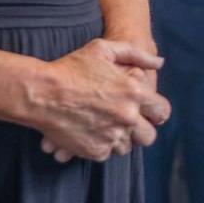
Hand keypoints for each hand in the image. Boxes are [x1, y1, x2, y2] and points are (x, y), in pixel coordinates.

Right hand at [30, 38, 169, 162]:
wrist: (41, 92)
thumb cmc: (71, 67)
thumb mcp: (105, 49)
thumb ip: (136, 55)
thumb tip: (159, 63)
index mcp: (135, 93)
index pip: (162, 110)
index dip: (155, 110)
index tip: (147, 111)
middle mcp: (127, 117)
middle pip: (149, 136)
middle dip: (142, 130)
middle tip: (129, 123)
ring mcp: (112, 136)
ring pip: (128, 147)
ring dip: (121, 139)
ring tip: (107, 126)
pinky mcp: (95, 151)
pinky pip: (107, 153)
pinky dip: (101, 144)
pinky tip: (91, 132)